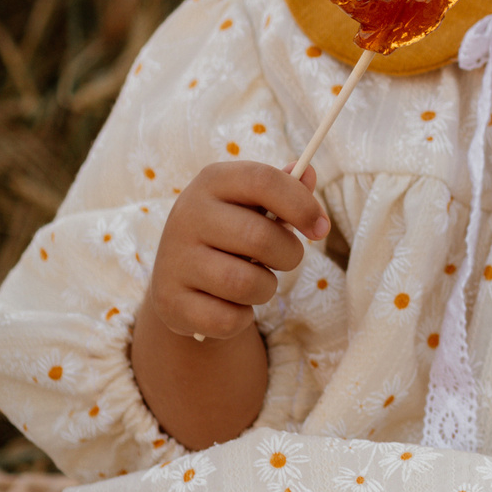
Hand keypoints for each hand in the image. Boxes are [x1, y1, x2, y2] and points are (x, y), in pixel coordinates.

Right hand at [144, 161, 324, 341]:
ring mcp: (174, 260)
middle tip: (284, 259)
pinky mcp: (170, 302)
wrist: (179, 280)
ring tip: (255, 281)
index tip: (321, 228)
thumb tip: (307, 172)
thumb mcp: (254, 205)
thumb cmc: (231, 233)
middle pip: (260, 237)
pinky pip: (228, 319)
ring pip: (246, 283)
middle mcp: (186, 216)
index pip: (263, 181)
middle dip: (289, 255)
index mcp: (212, 182)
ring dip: (266, 288)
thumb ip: (285, 189)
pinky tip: (230, 305)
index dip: (302, 204)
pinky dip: (242, 318)